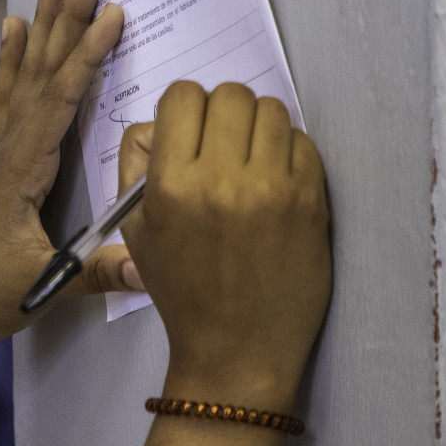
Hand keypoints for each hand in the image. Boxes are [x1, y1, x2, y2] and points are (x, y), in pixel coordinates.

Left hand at [0, 0, 136, 354]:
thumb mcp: (42, 289)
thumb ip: (95, 273)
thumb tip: (147, 264)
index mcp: (23, 173)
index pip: (60, 102)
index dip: (88, 56)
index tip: (114, 12)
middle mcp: (12, 151)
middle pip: (43, 71)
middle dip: (66, 15)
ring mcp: (6, 154)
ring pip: (27, 74)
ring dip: (44, 22)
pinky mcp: (6, 164)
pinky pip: (11, 96)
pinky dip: (15, 57)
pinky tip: (15, 27)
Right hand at [119, 82, 330, 410]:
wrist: (236, 351)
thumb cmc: (181, 290)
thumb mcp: (134, 229)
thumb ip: (136, 164)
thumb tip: (161, 120)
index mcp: (170, 184)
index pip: (181, 96)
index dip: (185, 109)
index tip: (192, 133)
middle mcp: (220, 179)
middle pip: (230, 94)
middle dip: (225, 113)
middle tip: (226, 145)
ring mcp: (271, 188)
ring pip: (271, 110)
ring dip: (260, 128)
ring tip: (254, 161)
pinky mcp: (310, 201)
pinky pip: (303, 142)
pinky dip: (290, 152)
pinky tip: (278, 182)